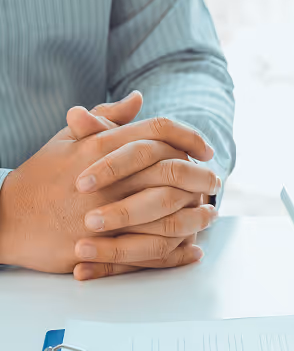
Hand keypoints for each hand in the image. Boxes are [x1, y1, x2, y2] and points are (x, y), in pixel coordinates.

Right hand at [0, 94, 214, 275]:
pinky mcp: (102, 245)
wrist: (4, 219)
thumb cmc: (39, 177)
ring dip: (196, 215)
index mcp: (102, 147)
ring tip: (210, 214)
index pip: (158, 131)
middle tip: (215, 181)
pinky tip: (193, 249)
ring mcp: (106, 212)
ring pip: (167, 212)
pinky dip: (177, 252)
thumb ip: (107, 119)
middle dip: (201, 176)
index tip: (206, 149)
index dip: (189, 136)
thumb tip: (139, 98)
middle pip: (172, 169)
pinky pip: (151, 250)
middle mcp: (109, 178)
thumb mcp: (68, 139)